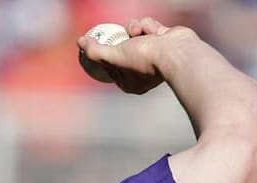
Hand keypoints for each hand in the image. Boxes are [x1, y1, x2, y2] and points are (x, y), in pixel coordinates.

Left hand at [77, 17, 199, 94]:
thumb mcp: (113, 56)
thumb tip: (80, 42)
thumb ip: (94, 51)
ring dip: (134, 28)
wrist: (177, 52)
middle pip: (122, 49)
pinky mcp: (164, 40)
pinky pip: (149, 28)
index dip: (102, 54)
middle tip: (111, 31)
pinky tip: (155, 30)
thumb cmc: (144, 59)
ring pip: (134, 35)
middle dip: (119, 39)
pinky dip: (149, 25)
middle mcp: (142, 72)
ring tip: (138, 31)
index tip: (93, 44)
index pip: (110, 66)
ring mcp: (155, 56)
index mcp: (130, 83)